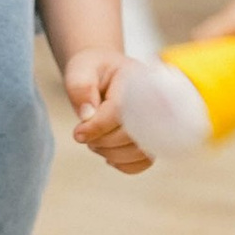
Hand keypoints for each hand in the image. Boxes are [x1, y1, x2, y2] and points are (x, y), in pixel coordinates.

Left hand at [63, 47, 152, 173]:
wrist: (103, 73)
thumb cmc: (91, 70)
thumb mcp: (79, 70)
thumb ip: (80, 87)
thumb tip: (87, 116)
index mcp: (137, 79)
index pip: (122, 110)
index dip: (99, 126)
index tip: (78, 134)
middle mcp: (154, 101)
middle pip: (132, 134)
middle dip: (102, 141)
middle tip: (83, 134)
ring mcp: (156, 122)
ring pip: (140, 152)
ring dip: (111, 154)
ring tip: (95, 141)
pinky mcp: (152, 139)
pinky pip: (144, 162)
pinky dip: (123, 164)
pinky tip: (109, 154)